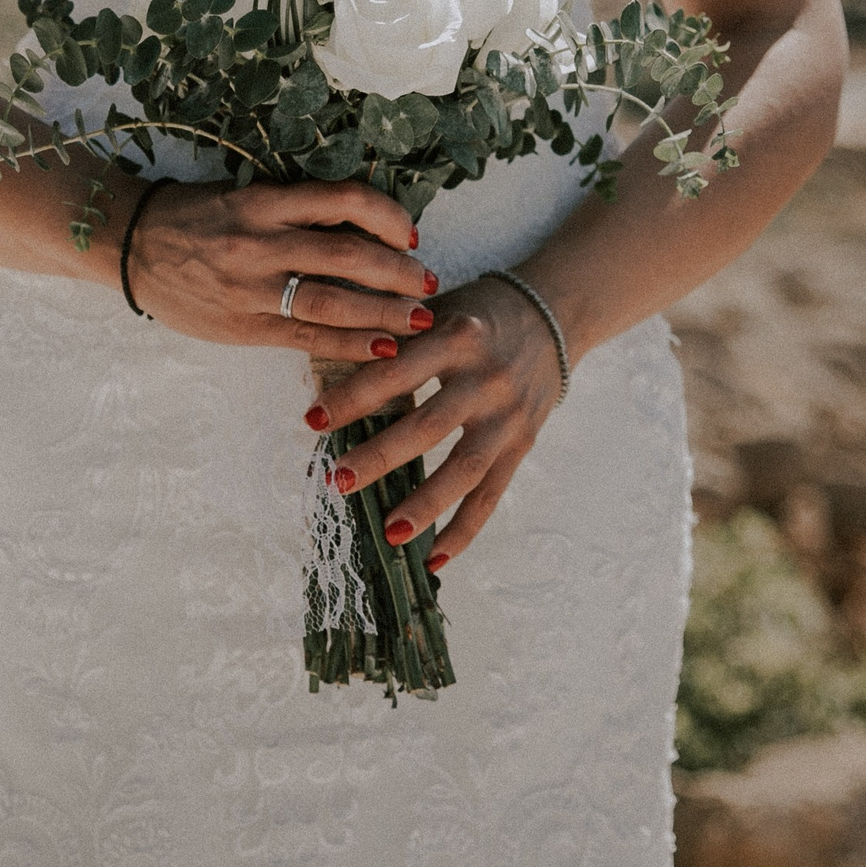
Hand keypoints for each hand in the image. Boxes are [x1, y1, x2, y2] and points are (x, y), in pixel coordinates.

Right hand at [122, 179, 438, 361]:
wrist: (130, 245)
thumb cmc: (194, 217)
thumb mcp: (244, 197)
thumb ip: (295, 212)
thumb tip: (362, 230)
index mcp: (265, 201)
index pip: (342, 201)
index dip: (386, 215)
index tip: (410, 233)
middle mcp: (260, 241)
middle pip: (347, 256)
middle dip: (397, 271)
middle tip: (430, 282)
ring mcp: (251, 287)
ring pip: (331, 301)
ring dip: (383, 312)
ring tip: (419, 319)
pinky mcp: (243, 325)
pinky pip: (306, 338)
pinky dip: (348, 344)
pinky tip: (382, 349)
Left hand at [307, 274, 565, 567]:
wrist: (553, 314)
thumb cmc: (477, 312)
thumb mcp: (437, 308)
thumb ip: (390, 331)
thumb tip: (323, 355)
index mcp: (457, 337)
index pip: (396, 373)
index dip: (353, 398)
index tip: (312, 421)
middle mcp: (486, 378)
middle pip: (428, 426)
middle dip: (381, 456)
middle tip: (337, 480)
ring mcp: (507, 416)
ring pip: (464, 469)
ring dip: (425, 505)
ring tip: (388, 533)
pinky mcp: (522, 444)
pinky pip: (492, 494)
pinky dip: (464, 530)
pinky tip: (433, 559)